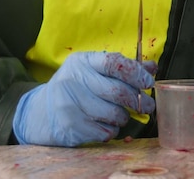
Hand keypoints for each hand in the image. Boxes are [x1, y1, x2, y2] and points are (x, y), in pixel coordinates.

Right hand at [13, 51, 155, 146]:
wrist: (41, 111)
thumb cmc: (77, 87)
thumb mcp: (95, 70)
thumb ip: (123, 68)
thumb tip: (152, 68)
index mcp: (82, 62)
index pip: (113, 62)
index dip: (136, 73)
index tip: (148, 82)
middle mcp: (73, 80)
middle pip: (117, 91)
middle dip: (138, 100)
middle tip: (148, 105)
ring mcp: (69, 104)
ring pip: (113, 113)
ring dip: (124, 117)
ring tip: (122, 115)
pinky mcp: (70, 126)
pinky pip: (105, 131)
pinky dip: (113, 130)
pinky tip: (108, 125)